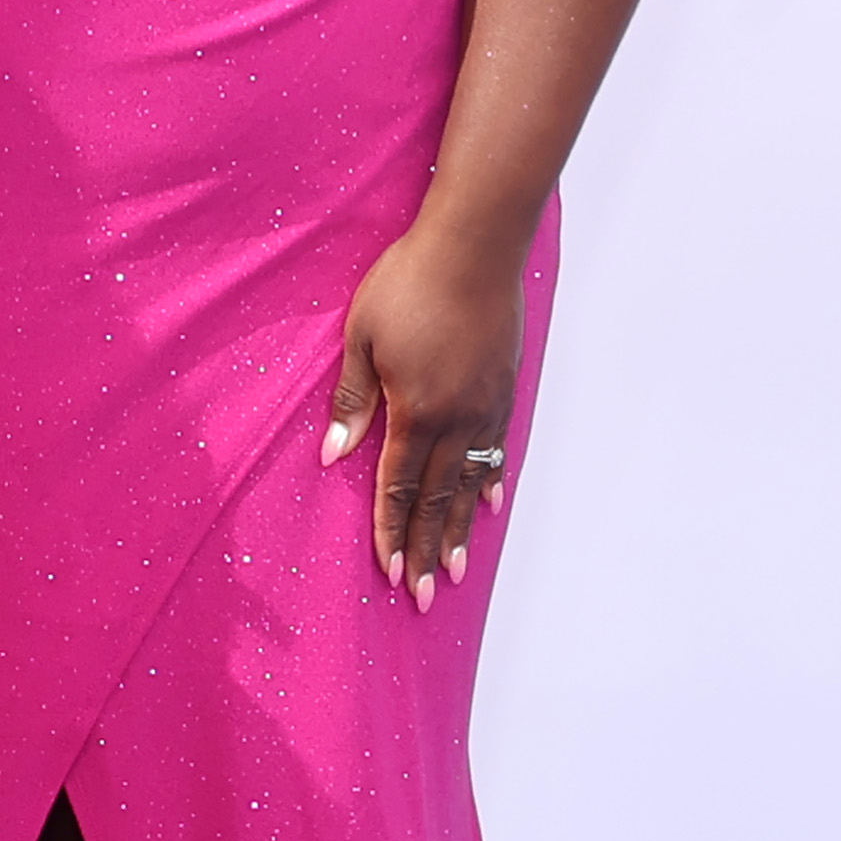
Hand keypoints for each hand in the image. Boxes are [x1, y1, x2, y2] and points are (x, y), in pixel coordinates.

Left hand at [320, 223, 519, 604]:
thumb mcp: (361, 338)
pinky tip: (489, 506)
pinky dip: (491, 484)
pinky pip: (497, 450)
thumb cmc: (409, 282)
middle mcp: (457, 420)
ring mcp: (487, 406)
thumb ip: (352, 402)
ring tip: (457, 571)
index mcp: (416, 412)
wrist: (475, 244)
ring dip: (462, 530)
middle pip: (438, 500)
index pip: (400, 489)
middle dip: (428, 551)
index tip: (391, 574)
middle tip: (425, 597)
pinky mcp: (505, 387)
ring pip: (472, 483)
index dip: (393, 533)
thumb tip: (334, 456)